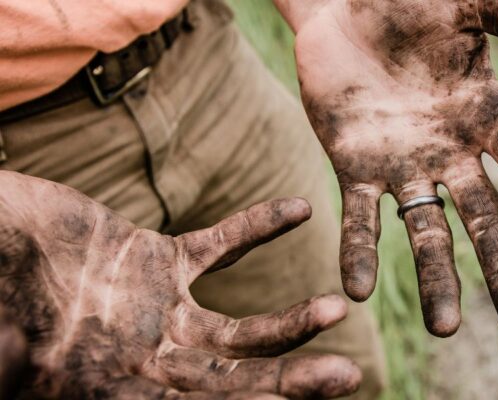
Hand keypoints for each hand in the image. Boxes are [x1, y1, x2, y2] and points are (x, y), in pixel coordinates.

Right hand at [0, 172, 360, 398]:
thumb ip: (13, 362)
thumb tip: (19, 369)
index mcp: (115, 388)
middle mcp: (149, 358)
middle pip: (234, 379)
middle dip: (289, 380)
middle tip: (349, 378)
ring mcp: (160, 310)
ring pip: (240, 327)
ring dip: (290, 320)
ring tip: (337, 310)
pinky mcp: (160, 259)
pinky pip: (220, 245)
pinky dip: (257, 227)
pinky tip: (298, 209)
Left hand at [274, 0, 497, 335]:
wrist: (344, 11)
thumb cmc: (408, 4)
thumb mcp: (462, 5)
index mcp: (485, 114)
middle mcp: (450, 151)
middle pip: (485, 218)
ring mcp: (403, 165)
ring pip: (425, 230)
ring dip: (435, 278)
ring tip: (443, 329)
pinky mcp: (354, 167)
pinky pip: (359, 216)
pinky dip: (360, 251)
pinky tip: (357, 291)